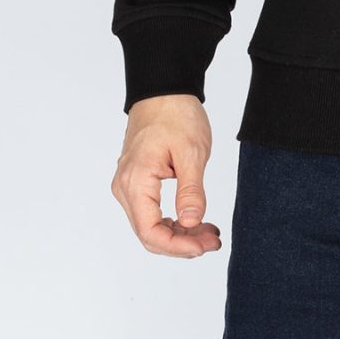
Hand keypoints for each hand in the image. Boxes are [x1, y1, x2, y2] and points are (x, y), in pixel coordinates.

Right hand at [114, 94, 222, 255]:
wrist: (163, 91)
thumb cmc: (176, 115)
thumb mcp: (192, 153)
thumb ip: (191, 191)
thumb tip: (191, 222)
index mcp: (136, 181)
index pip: (150, 232)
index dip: (178, 247)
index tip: (205, 246)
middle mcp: (125, 188)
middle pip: (149, 235)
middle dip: (183, 244)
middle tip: (214, 240)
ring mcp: (128, 187)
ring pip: (150, 227)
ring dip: (180, 235)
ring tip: (210, 232)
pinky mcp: (136, 184)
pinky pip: (151, 214)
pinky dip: (174, 223)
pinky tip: (196, 221)